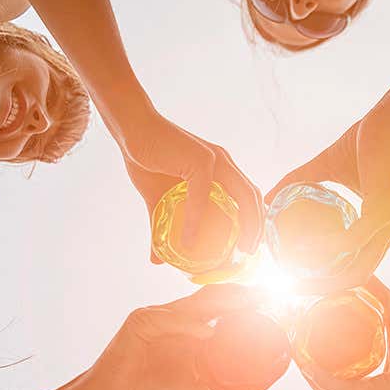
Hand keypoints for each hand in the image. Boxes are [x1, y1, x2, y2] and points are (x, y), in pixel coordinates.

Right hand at [91, 284, 263, 389]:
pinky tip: (207, 333)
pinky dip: (189, 326)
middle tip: (264, 295)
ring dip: (221, 304)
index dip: (241, 301)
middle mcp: (170, 316)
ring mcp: (154, 316)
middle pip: (208, 299)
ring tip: (247, 304)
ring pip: (191, 304)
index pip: (215, 306)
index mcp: (182, 327)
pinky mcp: (138, 322)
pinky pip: (168, 319)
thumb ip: (211, 389)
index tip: (268, 300)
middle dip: (238, 295)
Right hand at [121, 112, 262, 262]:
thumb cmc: (147, 159)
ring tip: (238, 250)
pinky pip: (203, 195)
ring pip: (241, 196)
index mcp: (221, 169)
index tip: (251, 245)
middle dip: (258, 227)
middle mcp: (224, 162)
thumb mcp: (158, 199)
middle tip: (250, 252)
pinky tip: (188, 241)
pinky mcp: (200, 159)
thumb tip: (156, 259)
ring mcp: (215, 159)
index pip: (248, 195)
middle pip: (253, 197)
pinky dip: (197, 220)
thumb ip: (162, 227)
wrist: (131, 130)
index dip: (255, 220)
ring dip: (245, 225)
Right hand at [266, 108, 389, 293]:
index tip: (296, 281)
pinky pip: (353, 239)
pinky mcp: (384, 212)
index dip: (328, 280)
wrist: (389, 119)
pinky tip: (304, 246)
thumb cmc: (363, 142)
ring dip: (325, 276)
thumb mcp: (324, 169)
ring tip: (294, 275)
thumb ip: (297, 183)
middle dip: (323, 288)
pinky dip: (329, 247)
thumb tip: (266, 199)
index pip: (355, 266)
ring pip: (358, 267)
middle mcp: (388, 232)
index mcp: (379, 227)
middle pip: (356, 276)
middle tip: (291, 289)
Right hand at [296, 278, 389, 389]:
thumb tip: (363, 274)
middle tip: (291, 344)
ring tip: (293, 347)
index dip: (314, 376)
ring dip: (307, 372)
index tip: (299, 352)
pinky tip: (307, 362)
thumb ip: (379, 299)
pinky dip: (321, 377)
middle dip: (305, 373)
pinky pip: (341, 389)